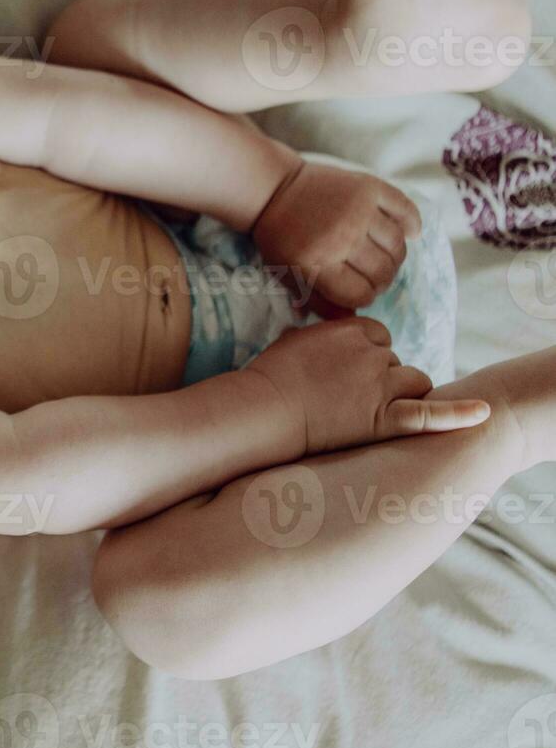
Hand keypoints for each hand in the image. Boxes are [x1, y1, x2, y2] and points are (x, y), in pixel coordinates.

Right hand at [245, 318, 488, 454]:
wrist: (263, 409)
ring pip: (414, 382)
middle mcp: (372, 353)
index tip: (342, 372)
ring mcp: (380, 386)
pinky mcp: (384, 419)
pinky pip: (429, 414)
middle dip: (379, 377)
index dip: (365, 355)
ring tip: (368, 411)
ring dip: (401, 393)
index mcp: (352, 329)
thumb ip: (322, 334)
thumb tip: (324, 330)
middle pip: (397, 361)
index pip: (380, 336)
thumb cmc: (271, 377)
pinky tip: (484, 413)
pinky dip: (459, 414)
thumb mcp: (295, 339)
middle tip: (343, 398)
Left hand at [252, 161, 422, 311]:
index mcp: (315, 263)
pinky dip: (412, 223)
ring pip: (397, 245)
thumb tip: (352, 319)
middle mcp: (339, 237)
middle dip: (382, 281)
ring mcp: (356, 210)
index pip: (360, 294)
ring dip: (396, 257)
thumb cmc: (279, 237)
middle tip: (375, 276)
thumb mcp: (288, 274)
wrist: (271, 188)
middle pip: (382, 272)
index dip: (365, 298)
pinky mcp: (368, 187)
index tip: (361, 291)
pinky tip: (408, 233)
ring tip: (384, 256)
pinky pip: (405, 209)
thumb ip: (318, 300)